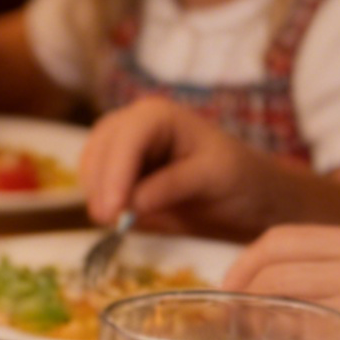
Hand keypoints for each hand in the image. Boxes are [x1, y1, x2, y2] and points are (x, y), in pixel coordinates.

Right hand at [77, 96, 294, 234]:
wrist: (249, 198)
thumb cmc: (240, 181)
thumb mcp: (214, 179)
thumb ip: (171, 186)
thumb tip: (130, 204)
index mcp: (159, 116)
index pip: (126, 139)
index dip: (115, 173)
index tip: (114, 211)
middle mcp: (133, 124)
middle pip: (100, 150)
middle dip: (101, 186)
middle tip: (110, 223)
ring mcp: (121, 147)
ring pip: (91, 167)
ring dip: (98, 195)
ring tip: (117, 223)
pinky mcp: (118, 171)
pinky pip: (96, 184)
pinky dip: (102, 201)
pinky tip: (120, 218)